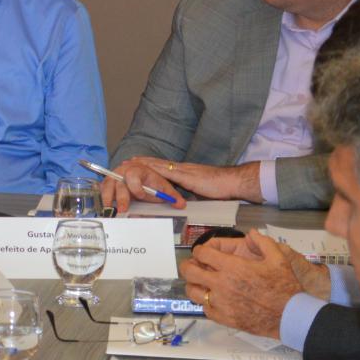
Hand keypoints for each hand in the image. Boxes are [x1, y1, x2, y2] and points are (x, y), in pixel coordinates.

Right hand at [100, 158, 185, 213]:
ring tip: (110, 211)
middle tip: (123, 210)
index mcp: (138, 169)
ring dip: (108, 199)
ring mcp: (113, 176)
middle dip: (121, 197)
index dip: (136, 186)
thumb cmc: (152, 181)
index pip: (133, 175)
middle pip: (118, 182)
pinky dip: (103, 198)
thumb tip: (181, 205)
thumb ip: (171, 195)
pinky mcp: (107, 183)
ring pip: (107, 186)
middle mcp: (123, 171)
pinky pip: (102, 190)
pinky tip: (106, 208)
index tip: (141, 196)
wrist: (142, 175)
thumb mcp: (163, 186)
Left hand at [134, 157, 261, 202]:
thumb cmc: (220, 187)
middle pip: (157, 163)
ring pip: (158, 165)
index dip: (150, 165)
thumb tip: (183, 199)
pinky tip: (146, 168)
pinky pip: (167, 171)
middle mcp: (182, 168)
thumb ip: (190, 192)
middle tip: (127, 161)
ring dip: (143, 164)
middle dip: (142, 162)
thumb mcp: (201, 190)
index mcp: (185, 172)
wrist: (232, 182)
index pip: (163, 167)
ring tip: (130, 163)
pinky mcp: (186, 176)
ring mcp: (183, 170)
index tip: (138, 163)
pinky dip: (154, 169)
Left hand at [181, 228, 323, 336]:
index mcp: (232, 267)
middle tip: (194, 266)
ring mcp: (220, 302)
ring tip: (201, 283)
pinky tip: (214, 300)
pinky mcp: (224, 318)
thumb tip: (252, 232)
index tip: (202, 253)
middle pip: (189, 272)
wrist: (291, 316)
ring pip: (192, 292)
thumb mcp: (278, 258)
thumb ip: (263, 242)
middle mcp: (221, 284)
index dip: (199, 250)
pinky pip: (205, 309)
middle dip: (188, 266)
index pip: (201, 253)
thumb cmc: (284, 287)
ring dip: (194, 285)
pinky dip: (206, 303)